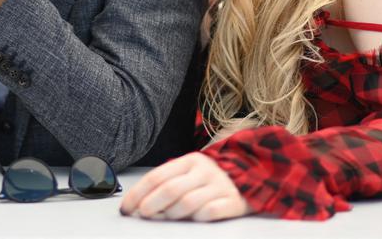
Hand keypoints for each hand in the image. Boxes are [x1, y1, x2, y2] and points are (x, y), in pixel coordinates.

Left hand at [119, 152, 250, 221]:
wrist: (254, 177)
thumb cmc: (211, 179)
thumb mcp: (190, 173)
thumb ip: (168, 183)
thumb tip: (139, 204)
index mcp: (189, 161)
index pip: (157, 176)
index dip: (138, 193)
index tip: (127, 208)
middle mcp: (205, 171)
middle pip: (170, 189)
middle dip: (152, 204)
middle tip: (143, 214)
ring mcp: (220, 185)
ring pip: (189, 202)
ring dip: (172, 213)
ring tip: (166, 218)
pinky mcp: (235, 202)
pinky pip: (212, 212)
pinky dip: (198, 217)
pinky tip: (193, 220)